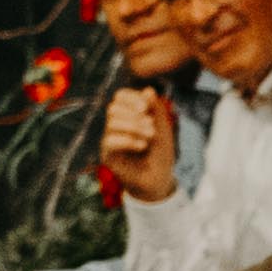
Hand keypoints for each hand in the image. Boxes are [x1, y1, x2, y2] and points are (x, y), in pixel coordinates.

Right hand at [103, 86, 180, 204]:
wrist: (159, 180)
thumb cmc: (161, 154)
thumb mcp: (163, 129)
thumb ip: (156, 110)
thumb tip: (148, 90)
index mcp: (128, 116)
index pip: (120, 97)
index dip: (131, 98)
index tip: (146, 108)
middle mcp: (116, 126)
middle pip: (113, 108)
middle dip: (134, 114)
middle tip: (151, 126)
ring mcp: (110, 140)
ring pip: (111, 122)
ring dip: (134, 127)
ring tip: (149, 137)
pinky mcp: (107, 155)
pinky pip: (110, 140)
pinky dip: (128, 140)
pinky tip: (142, 146)